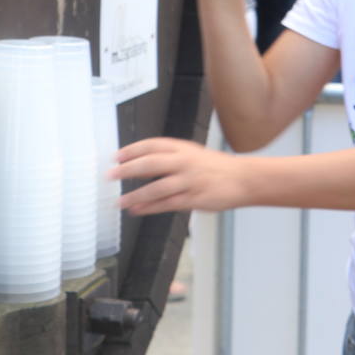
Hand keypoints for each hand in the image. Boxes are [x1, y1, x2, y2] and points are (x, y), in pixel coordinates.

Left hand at [110, 137, 251, 214]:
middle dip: (128, 169)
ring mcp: (189, 181)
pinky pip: (168, 204)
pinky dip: (150, 208)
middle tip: (111, 175)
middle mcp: (184, 162)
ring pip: (157, 187)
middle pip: (151, 163)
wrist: (243, 179)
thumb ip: (169, 157)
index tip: (116, 156)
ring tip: (119, 201)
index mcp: (183, 148)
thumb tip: (140, 163)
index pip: (152, 145)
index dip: (132, 150)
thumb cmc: (216, 167)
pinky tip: (137, 210)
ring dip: (136, 195)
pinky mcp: (194, 199)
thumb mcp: (192, 154)